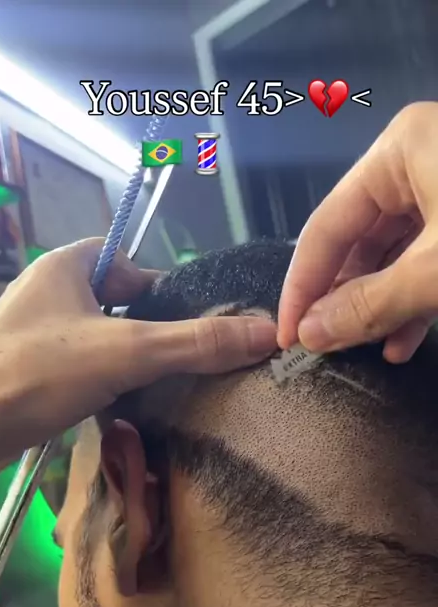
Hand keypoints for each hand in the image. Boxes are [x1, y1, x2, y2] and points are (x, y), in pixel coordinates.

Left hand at [0, 238, 275, 484]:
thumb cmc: (37, 373)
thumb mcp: (127, 352)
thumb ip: (196, 343)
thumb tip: (266, 333)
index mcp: (66, 266)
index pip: (131, 264)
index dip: (165, 290)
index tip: (193, 326)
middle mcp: (49, 294)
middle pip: (119, 306)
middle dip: (151, 335)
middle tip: (184, 366)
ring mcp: (35, 337)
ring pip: (101, 343)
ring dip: (129, 366)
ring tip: (161, 392)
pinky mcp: (28, 375)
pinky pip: (81, 372)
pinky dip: (104, 388)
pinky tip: (122, 413)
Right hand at [278, 102, 437, 361]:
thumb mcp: (436, 271)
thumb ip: (370, 304)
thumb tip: (309, 334)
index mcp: (397, 150)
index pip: (325, 228)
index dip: (302, 288)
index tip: (288, 339)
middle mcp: (413, 159)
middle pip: (356, 241)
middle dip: (343, 300)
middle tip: (328, 347)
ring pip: (391, 254)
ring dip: (378, 307)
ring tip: (368, 350)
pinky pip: (423, 256)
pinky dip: (411, 299)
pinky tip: (402, 341)